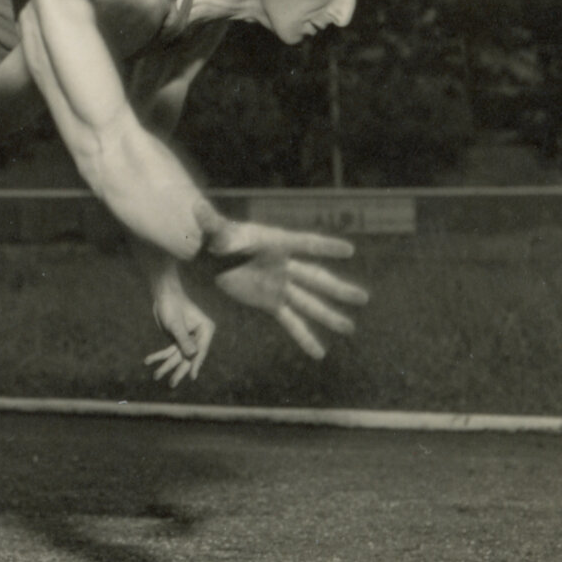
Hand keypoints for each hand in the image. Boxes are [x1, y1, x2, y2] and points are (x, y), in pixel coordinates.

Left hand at [145, 277, 214, 387]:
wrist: (163, 294)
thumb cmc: (171, 305)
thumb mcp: (175, 323)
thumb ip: (183, 340)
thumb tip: (192, 356)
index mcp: (205, 330)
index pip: (201, 350)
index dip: (195, 364)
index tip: (192, 376)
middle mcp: (199, 336)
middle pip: (189, 357)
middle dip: (178, 370)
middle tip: (171, 384)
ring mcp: (188, 339)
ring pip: (177, 356)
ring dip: (165, 365)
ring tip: (155, 376)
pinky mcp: (176, 339)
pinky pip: (169, 351)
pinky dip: (159, 356)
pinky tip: (148, 361)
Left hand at [211, 224, 368, 358]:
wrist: (211, 255)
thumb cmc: (217, 238)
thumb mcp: (215, 232)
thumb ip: (211, 223)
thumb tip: (197, 208)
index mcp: (276, 244)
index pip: (304, 244)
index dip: (324, 247)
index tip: (348, 249)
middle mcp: (284, 265)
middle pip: (315, 279)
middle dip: (338, 290)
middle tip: (364, 298)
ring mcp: (280, 285)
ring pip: (309, 303)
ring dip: (329, 316)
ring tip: (351, 329)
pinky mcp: (271, 302)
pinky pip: (291, 322)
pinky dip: (304, 337)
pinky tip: (319, 353)